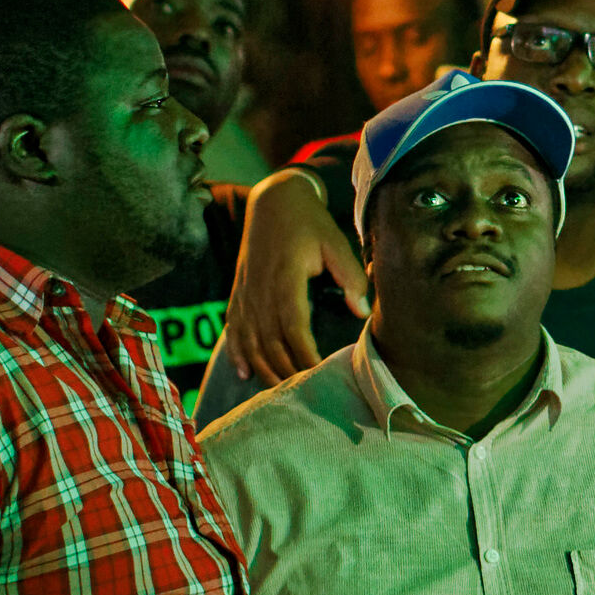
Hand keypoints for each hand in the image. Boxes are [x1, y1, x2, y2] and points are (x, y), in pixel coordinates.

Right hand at [224, 168, 367, 384]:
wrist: (273, 201)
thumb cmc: (309, 223)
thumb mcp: (336, 242)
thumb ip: (350, 277)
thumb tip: (361, 311)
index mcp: (285, 280)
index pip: (293, 328)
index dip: (304, 356)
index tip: (318, 375)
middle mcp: (261, 291)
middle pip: (270, 343)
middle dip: (286, 371)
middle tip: (304, 393)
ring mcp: (245, 294)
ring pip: (250, 342)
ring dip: (263, 369)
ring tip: (278, 392)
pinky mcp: (238, 294)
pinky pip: (233, 330)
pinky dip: (237, 354)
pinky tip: (245, 374)